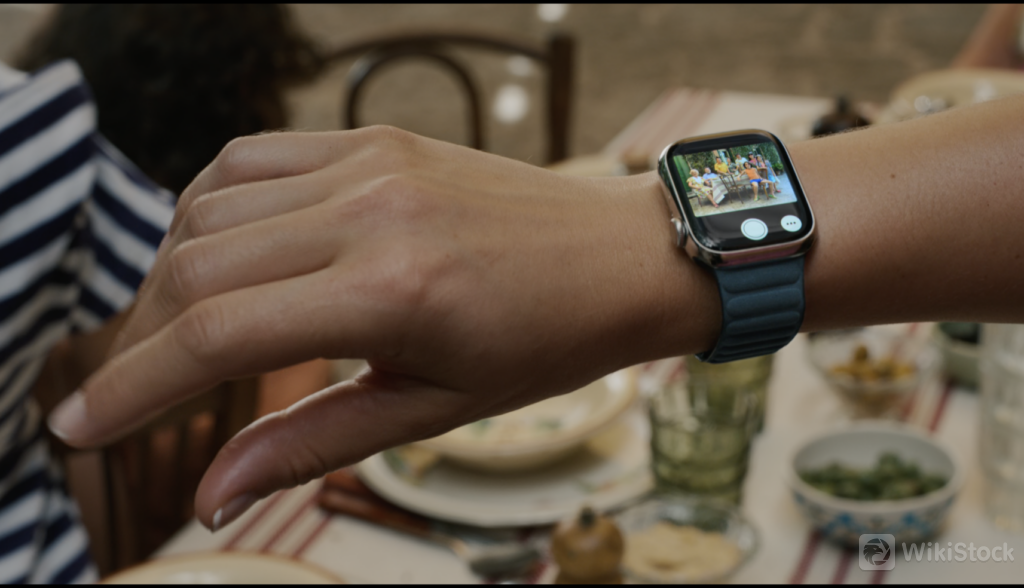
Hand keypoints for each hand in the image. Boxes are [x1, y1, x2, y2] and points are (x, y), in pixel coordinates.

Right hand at [48, 127, 717, 528]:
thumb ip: (311, 445)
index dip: (135, 387)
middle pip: (196, 267)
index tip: (80, 425)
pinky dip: (211, 206)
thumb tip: (213, 495)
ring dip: (169, 272)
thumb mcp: (433, 410)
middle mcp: (369, 210)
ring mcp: (370, 161)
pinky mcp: (374, 137)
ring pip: (210, 206)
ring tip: (176, 331)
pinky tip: (217, 252)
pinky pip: (253, 157)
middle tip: (132, 388)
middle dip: (142, 339)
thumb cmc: (546, 342)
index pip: (220, 336)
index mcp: (392, 292)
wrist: (618, 257)